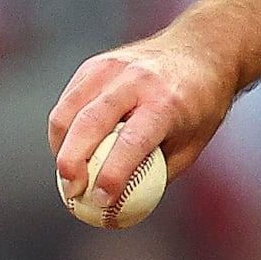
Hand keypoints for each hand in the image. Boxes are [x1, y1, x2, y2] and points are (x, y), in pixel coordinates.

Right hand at [49, 27, 239, 208]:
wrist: (200, 51)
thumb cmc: (200, 107)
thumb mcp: (193, 143)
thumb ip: (158, 174)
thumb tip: (123, 208)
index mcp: (166, 102)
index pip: (132, 142)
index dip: (112, 174)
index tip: (101, 201)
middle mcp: (136, 80)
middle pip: (89, 123)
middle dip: (72, 162)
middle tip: (71, 192)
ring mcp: (112, 67)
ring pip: (69, 110)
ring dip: (60, 147)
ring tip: (67, 175)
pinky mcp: (95, 64)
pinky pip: (69, 100)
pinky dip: (63, 128)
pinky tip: (69, 149)